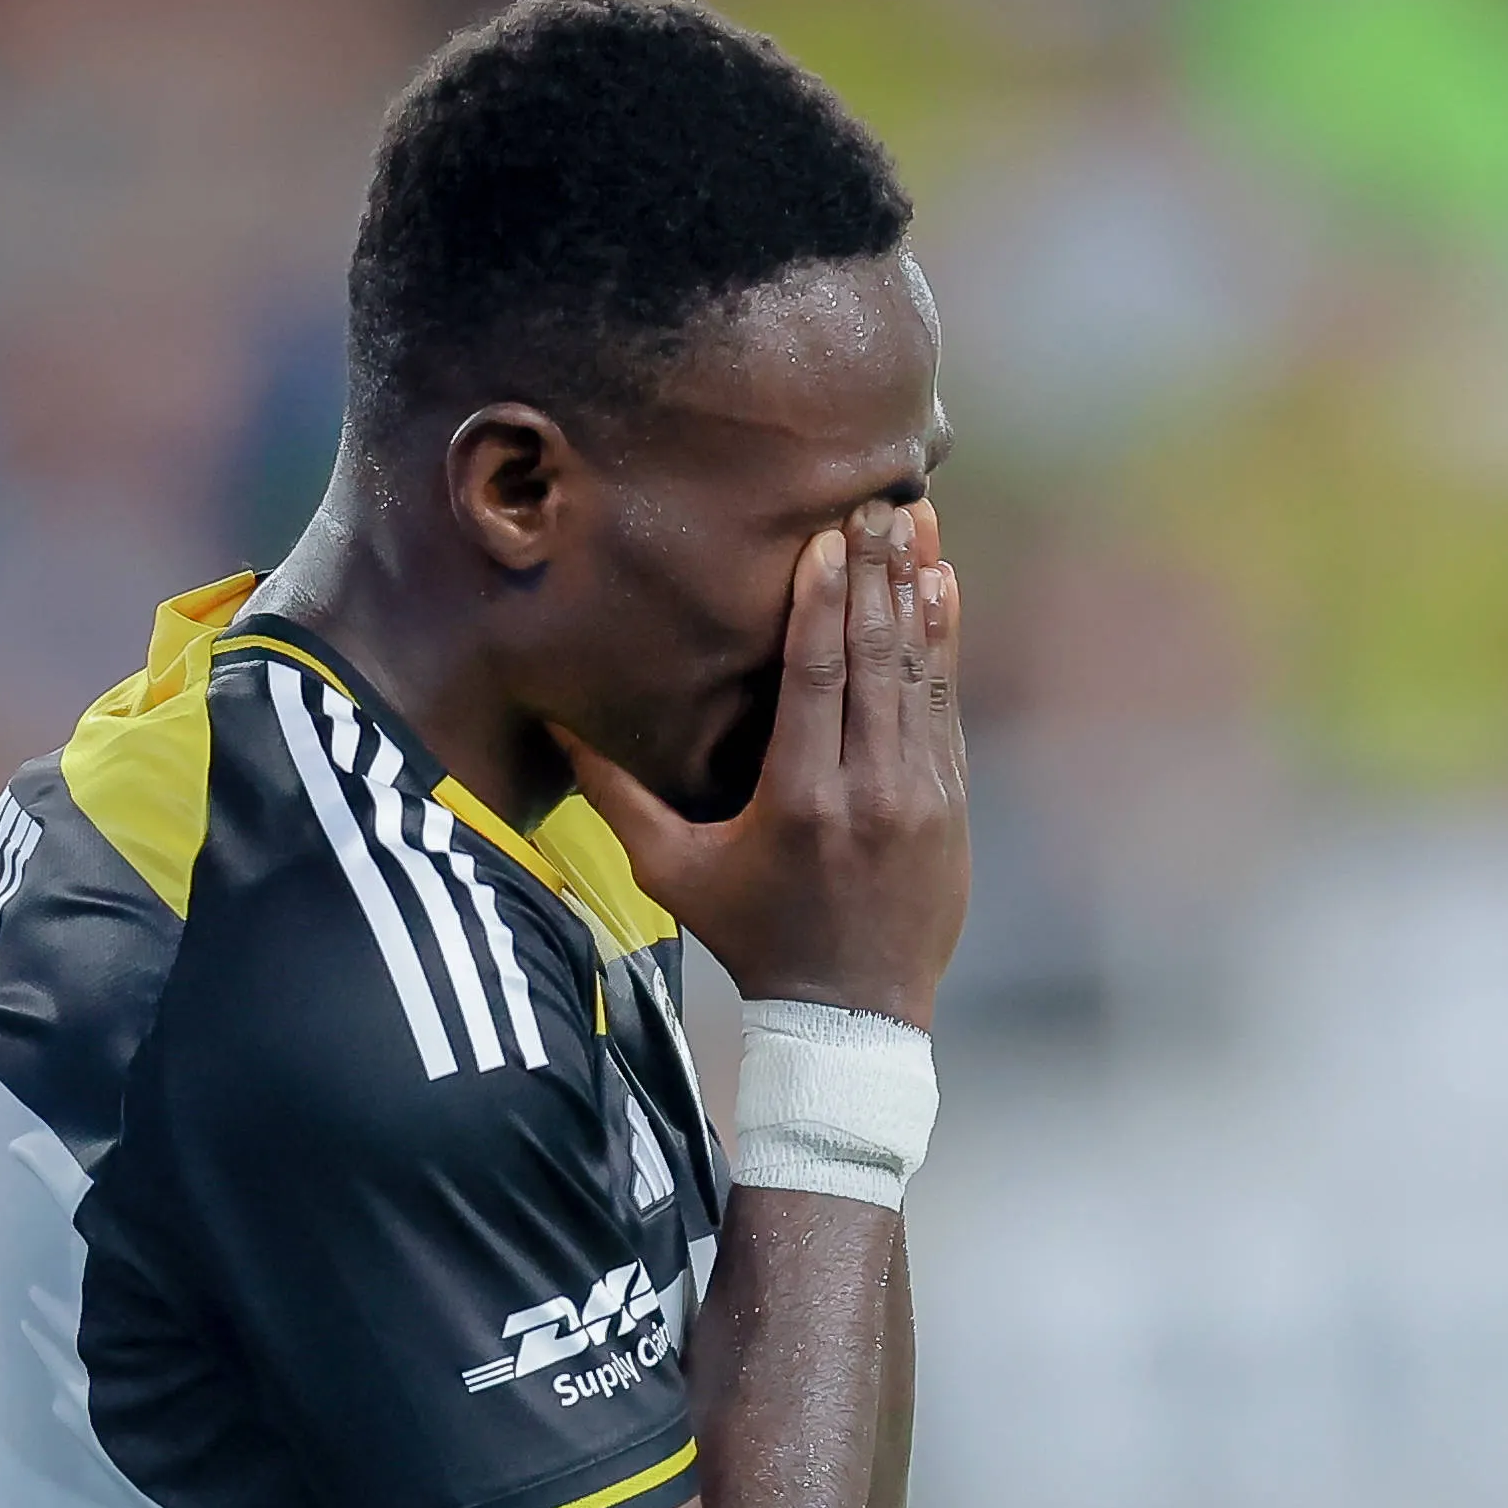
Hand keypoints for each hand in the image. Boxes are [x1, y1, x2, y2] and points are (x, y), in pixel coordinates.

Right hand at [557, 499, 967, 1028]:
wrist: (852, 1012)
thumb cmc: (751, 936)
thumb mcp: (671, 874)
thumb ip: (616, 797)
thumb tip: (556, 723)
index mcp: (799, 799)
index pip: (815, 677)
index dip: (822, 600)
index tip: (826, 534)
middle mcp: (868, 787)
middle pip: (874, 658)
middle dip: (875, 571)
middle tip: (876, 495)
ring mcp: (920, 792)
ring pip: (919, 671)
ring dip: (917, 589)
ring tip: (913, 517)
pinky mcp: (952, 800)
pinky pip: (946, 703)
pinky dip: (944, 641)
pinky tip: (941, 584)